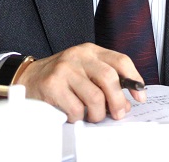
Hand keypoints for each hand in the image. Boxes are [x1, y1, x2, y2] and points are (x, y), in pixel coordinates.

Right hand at [15, 43, 146, 122]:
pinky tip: (73, 113)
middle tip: (118, 113)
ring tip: (92, 115)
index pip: (121, 60)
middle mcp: (78, 56)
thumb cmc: (61, 76)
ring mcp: (65, 69)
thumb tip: (126, 102)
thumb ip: (106, 81)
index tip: (139, 95)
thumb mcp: (85, 70)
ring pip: (95, 98)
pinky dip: (78, 117)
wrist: (28, 77)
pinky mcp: (53, 85)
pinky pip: (76, 109)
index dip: (134, 79)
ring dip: (97, 114)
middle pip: (110, 78)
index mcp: (90, 51)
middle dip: (118, 102)